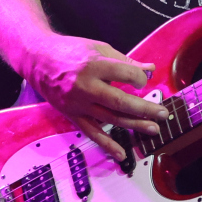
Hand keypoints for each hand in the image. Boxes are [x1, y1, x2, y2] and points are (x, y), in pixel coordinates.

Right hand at [23, 34, 169, 161]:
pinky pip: (91, 133)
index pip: (127, 75)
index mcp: (94, 64)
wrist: (38, 59)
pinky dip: (107, 145)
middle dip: (145, 109)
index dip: (140, 78)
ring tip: (153, 129)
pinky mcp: (72, 115)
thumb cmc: (70, 51)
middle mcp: (86, 86)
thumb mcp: (98, 48)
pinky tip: (122, 154)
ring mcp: (78, 103)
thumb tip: (150, 68)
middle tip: (163, 114)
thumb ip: (125, 60)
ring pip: (111, 119)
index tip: (142, 80)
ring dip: (134, 126)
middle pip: (121, 102)